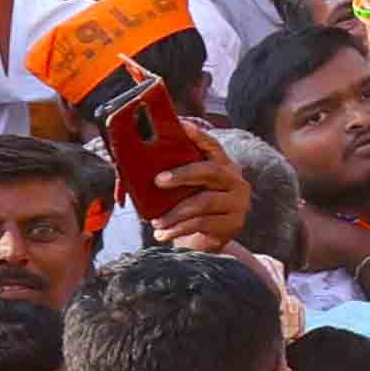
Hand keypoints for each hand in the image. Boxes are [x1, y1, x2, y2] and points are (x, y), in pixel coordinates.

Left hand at [142, 132, 256, 249]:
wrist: (207, 244)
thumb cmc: (190, 212)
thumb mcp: (183, 191)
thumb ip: (172, 178)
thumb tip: (131, 169)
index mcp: (223, 166)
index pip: (213, 146)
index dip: (198, 136)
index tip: (182, 126)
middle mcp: (235, 181)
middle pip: (210, 171)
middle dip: (182, 174)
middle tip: (158, 181)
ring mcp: (237, 203)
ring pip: (203, 202)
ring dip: (175, 213)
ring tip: (156, 222)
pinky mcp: (233, 224)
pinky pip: (202, 223)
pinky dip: (179, 229)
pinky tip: (163, 235)